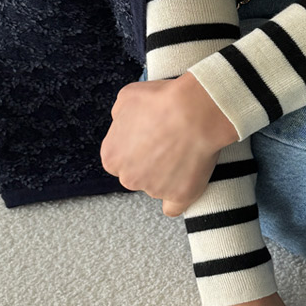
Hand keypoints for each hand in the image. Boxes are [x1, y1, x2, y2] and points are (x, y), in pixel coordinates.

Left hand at [99, 72, 229, 212]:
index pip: (117, 158)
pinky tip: (181, 188)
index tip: (147, 137)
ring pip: (156, 187)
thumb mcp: (126, 98)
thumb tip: (123, 123)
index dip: (133, 146)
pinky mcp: (179, 196)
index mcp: (111, 156)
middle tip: (166, 141)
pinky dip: (176, 199)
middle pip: (135, 175)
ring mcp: (154, 189)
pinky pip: (173, 208)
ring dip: (166, 174)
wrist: (195, 110)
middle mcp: (128, 178)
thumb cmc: (161, 101)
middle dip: (147, 162)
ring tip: (183, 149)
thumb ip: (120, 116)